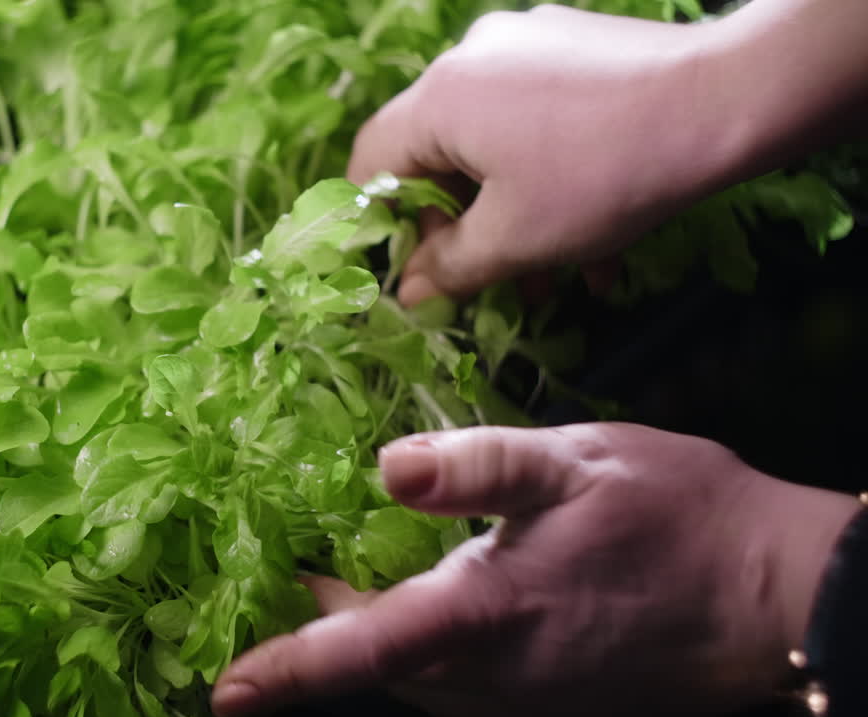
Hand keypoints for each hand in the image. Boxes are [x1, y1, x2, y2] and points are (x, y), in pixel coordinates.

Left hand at [212, 424, 860, 716]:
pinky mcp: (554, 705)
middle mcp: (497, 679)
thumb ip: (477, 466)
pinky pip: (464, 686)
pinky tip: (438, 601)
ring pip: (422, 680)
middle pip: (382, 667)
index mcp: (489, 616)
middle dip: (325, 634)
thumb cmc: (680, 518)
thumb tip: (386, 468)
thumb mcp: (578, 462)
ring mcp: (527, 703)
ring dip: (376, 642)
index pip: (364, 650)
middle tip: (292, 572)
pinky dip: (426, 651)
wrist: (777, 596)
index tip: (226, 692)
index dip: (288, 669)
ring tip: (351, 581)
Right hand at [347, 6, 743, 303]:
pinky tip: (592, 233)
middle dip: (459, 227)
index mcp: (439, 98)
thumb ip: (448, 268)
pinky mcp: (572, 47)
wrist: (724, 102)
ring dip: (508, 213)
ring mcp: (525, 45)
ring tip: (550, 276)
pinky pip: (534, 119)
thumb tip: (408, 292)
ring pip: (490, 143)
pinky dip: (545, 174)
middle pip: (435, 154)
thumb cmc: (602, 175)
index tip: (417, 271)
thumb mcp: (516, 239)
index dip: (383, 226)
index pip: (373, 164)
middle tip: (487, 280)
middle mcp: (471, 58)